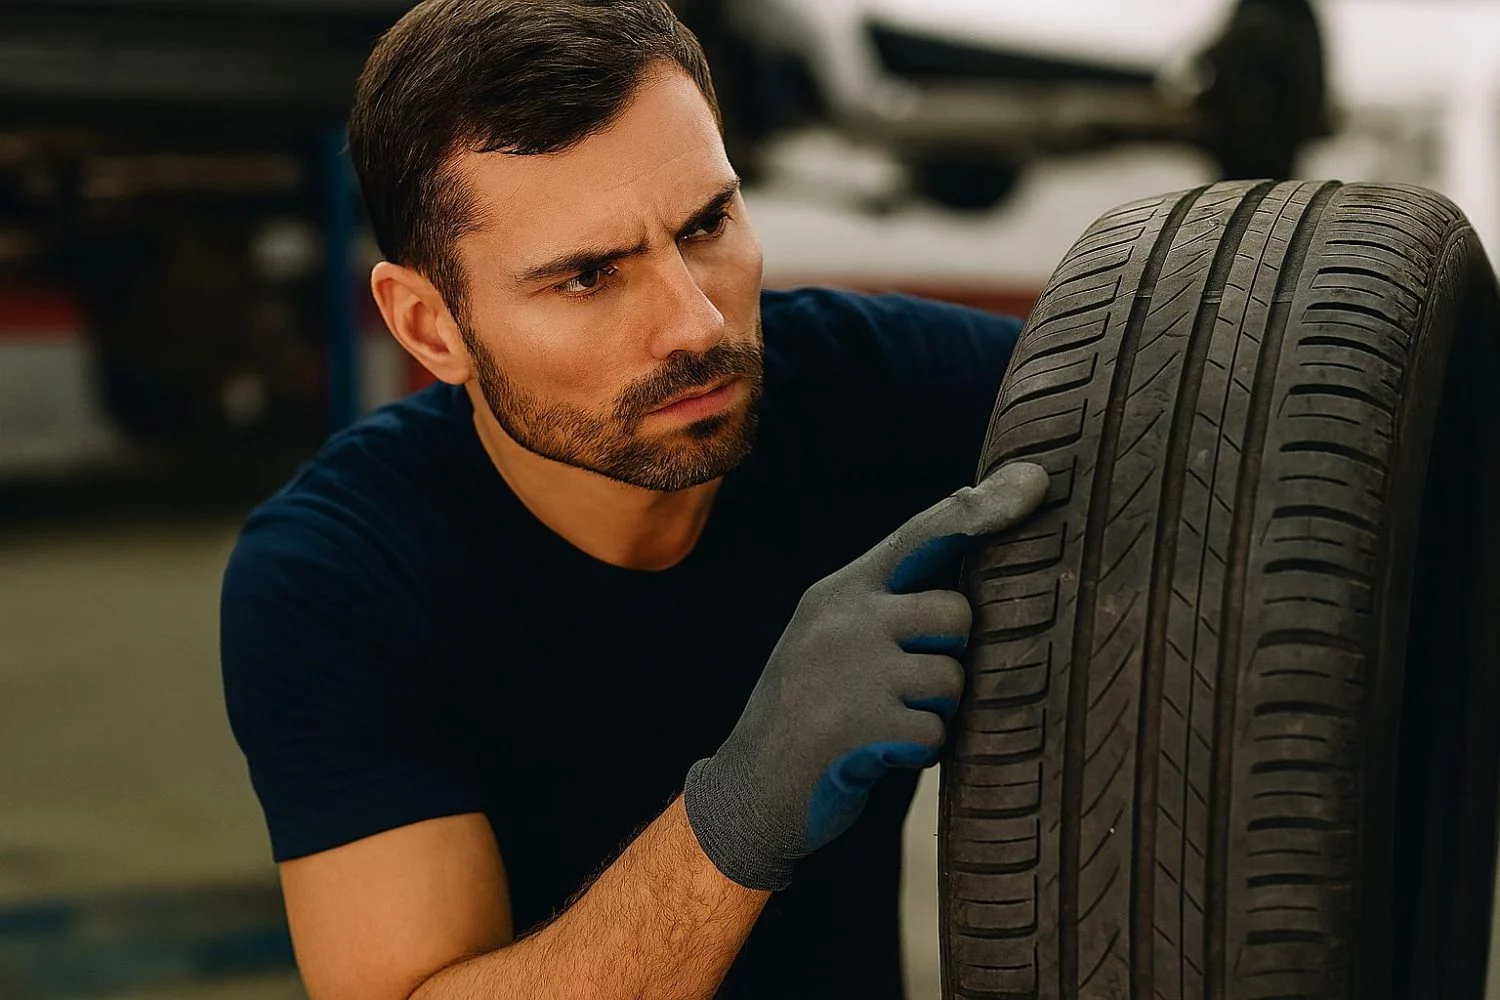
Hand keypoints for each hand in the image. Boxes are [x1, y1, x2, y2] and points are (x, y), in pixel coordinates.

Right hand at [683, 462, 1050, 889]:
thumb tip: (967, 579)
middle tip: (903, 689)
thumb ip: (886, 606)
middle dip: (949, 656)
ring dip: (933, 712)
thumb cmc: (809, 714)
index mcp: (839, 592)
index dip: (981, 509)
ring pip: (952, 679)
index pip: (921, 536)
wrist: (747, 791)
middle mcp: (844, 619)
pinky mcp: (860, 725)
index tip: (1034, 480)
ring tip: (883, 725)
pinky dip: (918, 752)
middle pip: (957, 614)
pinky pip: (936, 733)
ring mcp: (851, 670)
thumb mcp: (830, 640)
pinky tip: (876, 755)